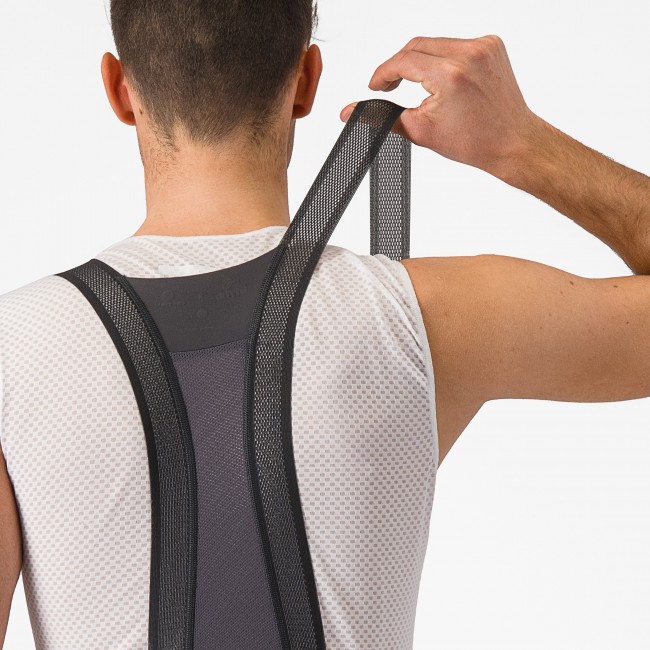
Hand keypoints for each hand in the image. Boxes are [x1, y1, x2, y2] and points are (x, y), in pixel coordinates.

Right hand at [341, 35, 542, 177]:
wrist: (512, 141)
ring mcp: (483, 45)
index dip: (383, 73)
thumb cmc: (474, 142)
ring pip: (435, 43)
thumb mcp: (420, 130)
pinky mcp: (492, 44)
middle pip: (417, 46)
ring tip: (419, 87)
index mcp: (450, 74)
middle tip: (388, 86)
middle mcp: (469, 53)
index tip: (375, 86)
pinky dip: (442, 59)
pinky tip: (444, 81)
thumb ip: (381, 118)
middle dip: (399, 66)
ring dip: (420, 62)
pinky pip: (455, 44)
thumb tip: (350, 113)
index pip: (403, 60)